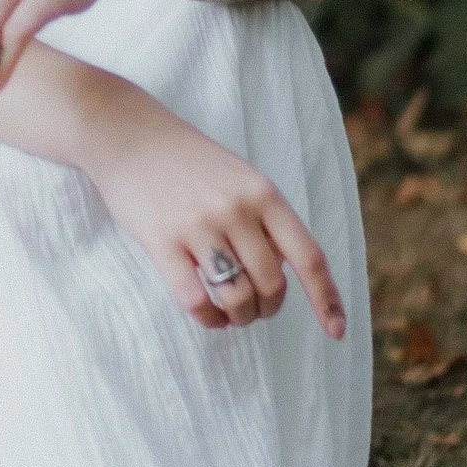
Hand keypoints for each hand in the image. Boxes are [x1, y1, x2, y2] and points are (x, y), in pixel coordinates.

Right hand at [81, 86, 345, 340]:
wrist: (129, 135)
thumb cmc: (189, 162)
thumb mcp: (241, 178)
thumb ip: (266, 219)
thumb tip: (286, 273)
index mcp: (264, 194)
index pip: (308, 256)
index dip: (326, 298)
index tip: (337, 331)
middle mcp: (237, 210)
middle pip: (272, 285)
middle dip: (269, 308)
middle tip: (257, 308)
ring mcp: (199, 227)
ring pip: (238, 297)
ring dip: (241, 316)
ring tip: (234, 313)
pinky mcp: (163, 243)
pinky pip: (197, 301)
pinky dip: (210, 319)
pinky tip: (211, 316)